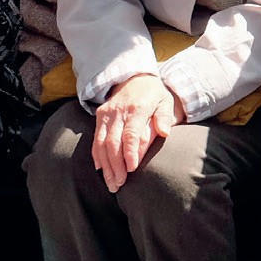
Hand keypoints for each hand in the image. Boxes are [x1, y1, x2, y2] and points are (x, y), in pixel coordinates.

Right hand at [92, 73, 184, 192]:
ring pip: (101, 143)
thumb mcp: (165, 101)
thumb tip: (165, 132)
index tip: (132, 168)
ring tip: (112, 183)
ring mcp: (107, 114)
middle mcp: (118, 111)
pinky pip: (95, 139)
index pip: (131, 133)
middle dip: (115, 165)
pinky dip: (97, 156)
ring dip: (105, 165)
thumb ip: (165, 117)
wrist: (134, 77)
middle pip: (113, 142)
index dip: (130, 152)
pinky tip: (102, 170)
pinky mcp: (99, 116)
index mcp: (137, 108)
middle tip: (120, 184)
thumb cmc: (154, 94)